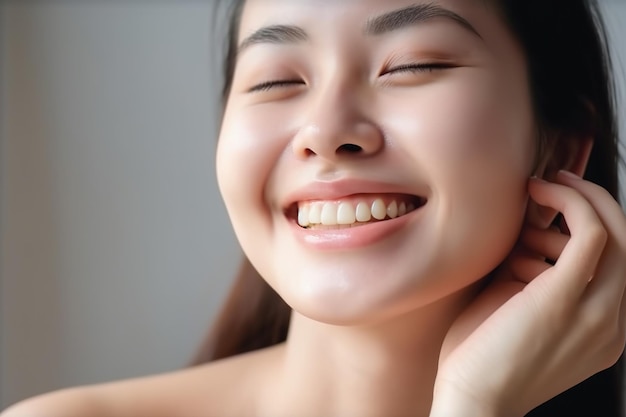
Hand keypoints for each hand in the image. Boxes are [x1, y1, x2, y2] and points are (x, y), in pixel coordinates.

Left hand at [430, 171, 625, 416]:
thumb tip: (529, 233)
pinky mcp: (566, 299)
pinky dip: (569, 202)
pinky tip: (538, 192)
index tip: (558, 203)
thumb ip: (536, 276)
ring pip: (615, 231)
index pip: (620, 261)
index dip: (594, 222)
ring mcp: (597, 313)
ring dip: (573, 204)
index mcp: (606, 329)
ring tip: (524, 221)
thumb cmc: (484, 357)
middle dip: (593, 201)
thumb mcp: (521, 311)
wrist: (471, 401)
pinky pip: (590, 232)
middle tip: (556, 182)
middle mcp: (614, 323)